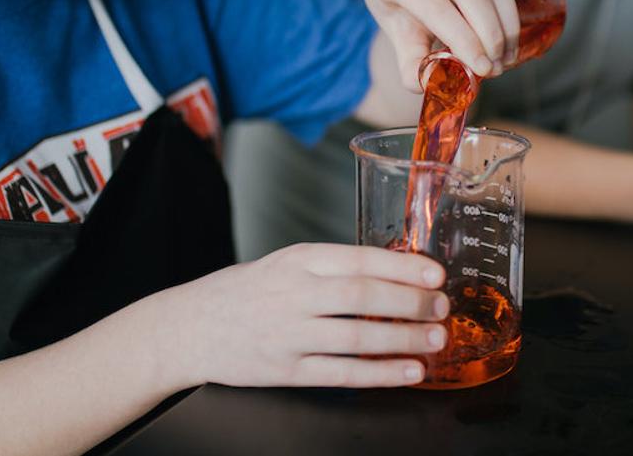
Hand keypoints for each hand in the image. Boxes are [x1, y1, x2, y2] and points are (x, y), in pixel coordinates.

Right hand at [161, 243, 449, 388]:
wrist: (190, 326)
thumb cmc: (247, 290)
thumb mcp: (287, 262)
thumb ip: (333, 266)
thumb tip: (397, 271)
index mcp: (298, 260)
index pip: (359, 259)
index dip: (402, 267)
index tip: (435, 274)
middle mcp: (293, 293)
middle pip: (362, 296)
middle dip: (410, 303)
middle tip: (442, 307)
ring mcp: (288, 334)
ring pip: (355, 336)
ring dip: (402, 339)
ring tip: (435, 339)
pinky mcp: (284, 370)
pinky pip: (341, 373)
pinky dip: (379, 373)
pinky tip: (408, 372)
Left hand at [360, 0, 520, 90]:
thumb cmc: (401, 8)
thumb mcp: (398, 37)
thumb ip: (412, 65)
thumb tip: (432, 83)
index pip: (438, 9)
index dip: (466, 41)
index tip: (484, 69)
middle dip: (492, 35)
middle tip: (499, 65)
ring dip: (508, 20)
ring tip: (508, 53)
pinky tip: (509, 5)